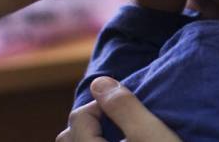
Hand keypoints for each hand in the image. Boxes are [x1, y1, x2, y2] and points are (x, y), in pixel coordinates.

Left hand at [57, 77, 179, 141]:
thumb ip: (123, 106)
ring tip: (118, 133)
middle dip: (92, 121)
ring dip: (92, 135)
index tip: (131, 106)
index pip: (79, 116)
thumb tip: (99, 81)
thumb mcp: (149, 132)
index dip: (104, 103)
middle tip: (121, 120)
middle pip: (69, 136)